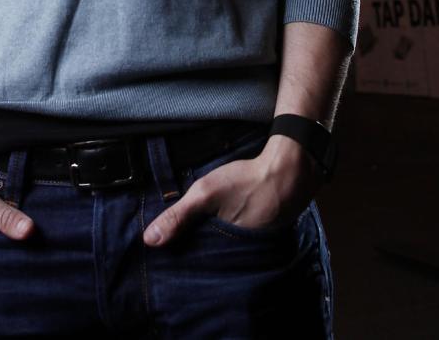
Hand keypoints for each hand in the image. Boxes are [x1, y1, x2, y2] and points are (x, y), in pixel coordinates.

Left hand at [142, 136, 320, 245]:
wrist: (289, 171)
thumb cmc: (246, 182)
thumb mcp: (206, 193)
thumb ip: (178, 216)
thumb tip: (149, 241)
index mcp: (224, 255)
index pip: (194, 267)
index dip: (179, 258)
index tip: (160, 255)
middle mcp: (240, 259)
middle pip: (208, 261)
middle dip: (191, 253)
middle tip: (172, 242)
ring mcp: (251, 249)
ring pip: (222, 252)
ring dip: (208, 244)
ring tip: (190, 234)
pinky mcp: (259, 238)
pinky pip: (236, 242)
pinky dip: (225, 236)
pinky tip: (217, 225)